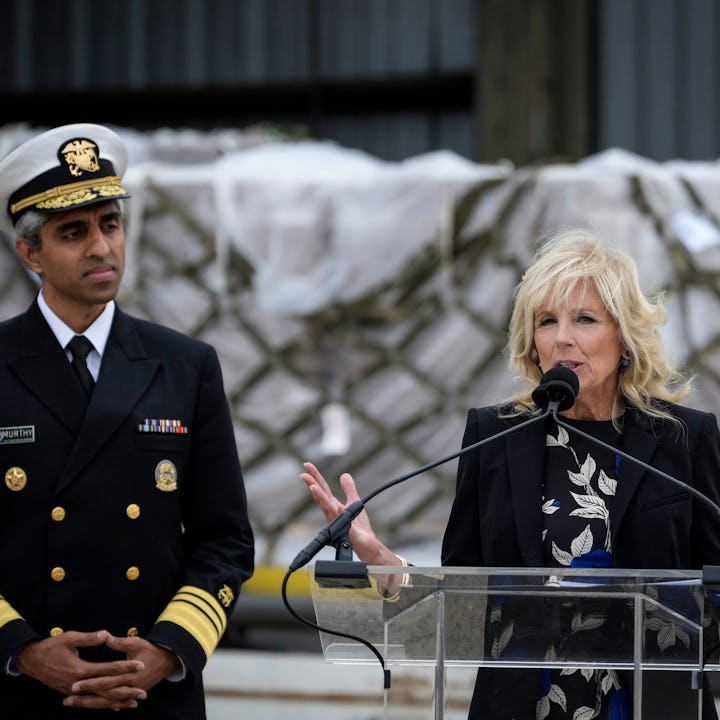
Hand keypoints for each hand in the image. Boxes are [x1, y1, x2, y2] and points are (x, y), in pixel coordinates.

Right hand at [17, 630, 146, 710]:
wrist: (31, 660)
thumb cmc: (51, 647)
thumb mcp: (69, 638)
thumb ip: (89, 638)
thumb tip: (105, 634)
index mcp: (81, 669)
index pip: (109, 669)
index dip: (126, 667)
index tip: (141, 665)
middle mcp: (79, 683)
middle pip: (107, 690)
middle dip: (126, 691)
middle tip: (143, 692)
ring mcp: (74, 691)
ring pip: (99, 700)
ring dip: (118, 702)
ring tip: (134, 703)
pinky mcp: (71, 693)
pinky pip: (90, 702)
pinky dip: (104, 705)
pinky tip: (115, 708)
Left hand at [63, 634, 180, 708]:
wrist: (166, 661)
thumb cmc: (150, 649)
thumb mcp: (135, 642)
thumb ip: (119, 643)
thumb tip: (104, 637)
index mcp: (128, 674)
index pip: (105, 681)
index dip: (89, 683)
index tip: (74, 685)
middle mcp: (128, 687)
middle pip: (102, 695)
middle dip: (84, 698)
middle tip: (67, 698)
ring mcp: (129, 693)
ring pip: (106, 703)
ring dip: (89, 704)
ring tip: (72, 703)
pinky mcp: (130, 695)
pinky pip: (113, 704)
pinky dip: (102, 706)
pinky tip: (90, 707)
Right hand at [300, 461, 401, 566]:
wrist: (368, 545)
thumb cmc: (359, 527)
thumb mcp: (354, 503)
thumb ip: (349, 489)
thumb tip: (344, 475)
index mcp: (333, 506)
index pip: (323, 488)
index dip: (315, 476)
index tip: (307, 465)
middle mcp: (332, 513)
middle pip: (320, 496)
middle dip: (312, 484)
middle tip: (303, 473)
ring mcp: (337, 522)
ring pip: (326, 507)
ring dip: (319, 497)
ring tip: (313, 486)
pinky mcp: (346, 530)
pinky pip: (340, 520)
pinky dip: (335, 513)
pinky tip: (332, 505)